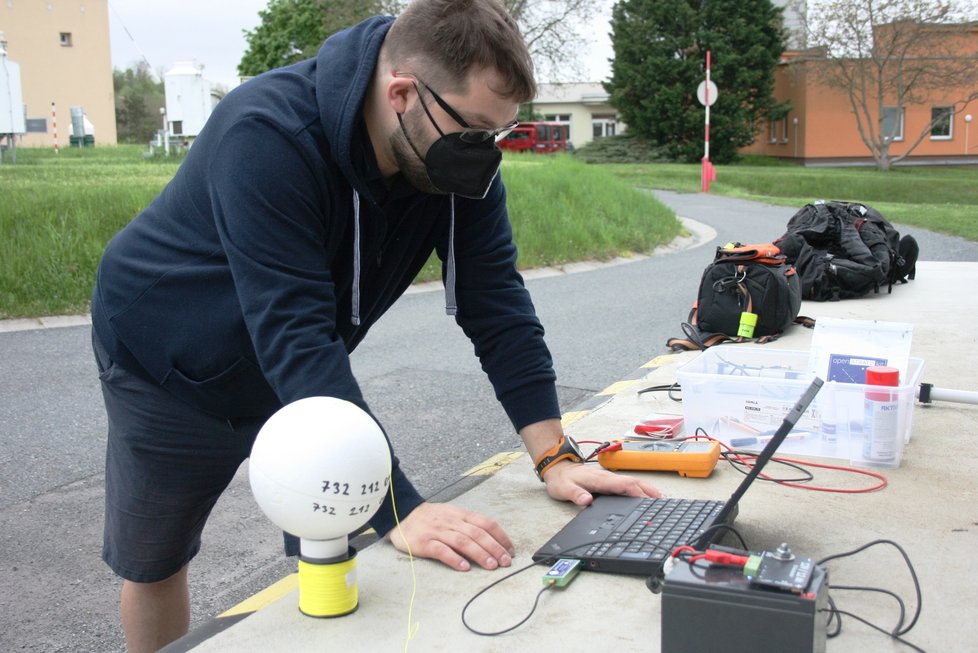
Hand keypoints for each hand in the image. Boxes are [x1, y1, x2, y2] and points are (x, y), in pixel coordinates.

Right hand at [386, 502, 514, 571]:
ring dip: (479, 554)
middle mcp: (451, 521)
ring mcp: (437, 531)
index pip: (486, 523)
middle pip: (477, 534)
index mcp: (460, 514)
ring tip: (491, 566)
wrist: (401, 514)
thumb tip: (493, 541)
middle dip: (494, 548)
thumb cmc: (432, 517)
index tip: (511, 550)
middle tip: (506, 562)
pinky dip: (454, 559)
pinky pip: (441, 550)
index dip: (501, 537)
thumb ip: (470, 525)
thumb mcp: (453, 515)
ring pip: (462, 541)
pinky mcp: (424, 542)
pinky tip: (464, 567)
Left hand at [542, 460, 662, 505]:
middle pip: (632, 482)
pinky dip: (640, 488)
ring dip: (647, 489)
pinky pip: (628, 483)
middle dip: (647, 491)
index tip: (647, 501)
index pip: (621, 485)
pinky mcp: (609, 480)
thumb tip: (586, 501)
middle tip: (662, 502)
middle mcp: (607, 477)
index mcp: (599, 479)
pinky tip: (646, 494)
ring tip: (661, 499)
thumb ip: (575, 494)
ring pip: (632, 481)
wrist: (558, 467)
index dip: (635, 492)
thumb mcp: (563, 489)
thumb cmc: (561, 480)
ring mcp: (609, 478)